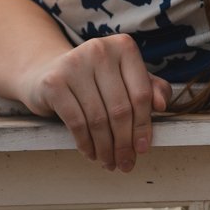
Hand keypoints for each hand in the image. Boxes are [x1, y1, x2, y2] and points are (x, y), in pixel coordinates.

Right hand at [19, 33, 171, 170]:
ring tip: (109, 162)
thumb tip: (162, 105)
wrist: (46, 73)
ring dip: (106, 148)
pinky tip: (91, 154)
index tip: (144, 148)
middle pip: (121, 109)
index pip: (141, 93)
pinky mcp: (54, 82)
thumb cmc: (96, 80)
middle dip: (125, 143)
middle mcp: (100, 50)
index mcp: (124, 46)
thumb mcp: (126, 79)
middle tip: (126, 163)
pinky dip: (86, 143)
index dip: (144, 125)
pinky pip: (76, 122)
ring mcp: (74, 64)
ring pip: (98, 119)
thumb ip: (151, 88)